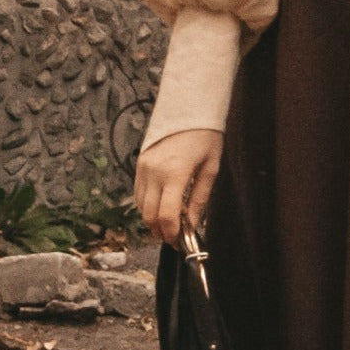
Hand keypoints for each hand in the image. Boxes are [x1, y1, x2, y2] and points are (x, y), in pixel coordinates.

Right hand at [133, 129, 223, 245]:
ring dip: (152, 219)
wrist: (189, 108)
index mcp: (175, 173)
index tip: (180, 241)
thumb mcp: (211, 167)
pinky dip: (147, 204)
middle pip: (149, 215)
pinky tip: (161, 205)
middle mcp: (154, 172)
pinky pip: (138, 193)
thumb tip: (193, 224)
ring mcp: (143, 168)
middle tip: (174, 236)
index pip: (166, 215)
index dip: (172, 233)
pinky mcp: (139, 164)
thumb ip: (200, 198)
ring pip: (141, 206)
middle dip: (160, 231)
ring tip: (169, 222)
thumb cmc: (205, 136)